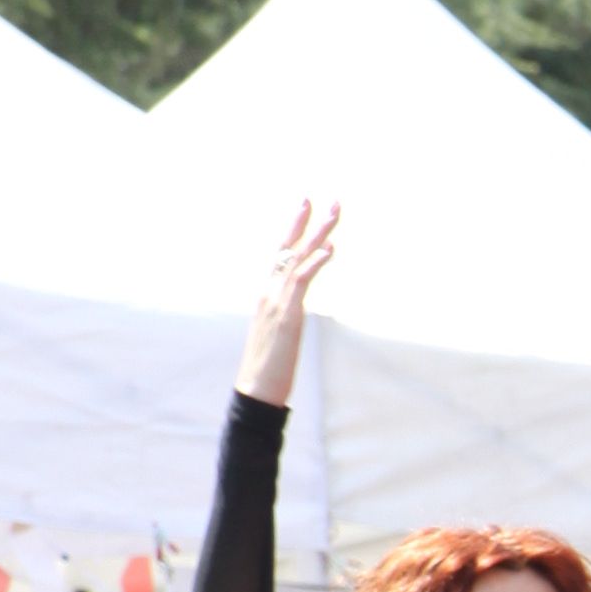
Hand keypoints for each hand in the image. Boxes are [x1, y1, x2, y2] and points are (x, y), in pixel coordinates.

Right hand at [236, 199, 339, 405]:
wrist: (255, 391)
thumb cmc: (268, 368)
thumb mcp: (279, 333)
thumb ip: (286, 313)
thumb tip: (296, 306)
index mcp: (268, 294)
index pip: (282, 253)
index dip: (295, 228)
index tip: (308, 205)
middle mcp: (269, 292)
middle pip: (291, 248)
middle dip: (310, 222)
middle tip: (331, 200)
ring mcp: (276, 301)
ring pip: (298, 259)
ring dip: (319, 234)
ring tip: (336, 214)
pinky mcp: (286, 316)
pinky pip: (301, 282)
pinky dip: (315, 262)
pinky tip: (330, 248)